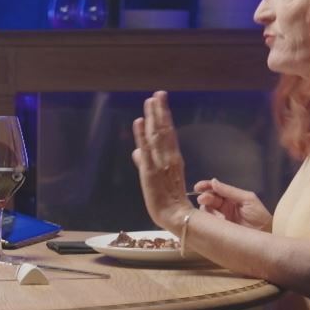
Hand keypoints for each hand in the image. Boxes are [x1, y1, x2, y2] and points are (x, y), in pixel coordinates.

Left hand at [130, 91, 191, 231]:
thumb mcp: (154, 177)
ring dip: (153, 118)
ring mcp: (160, 164)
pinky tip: (139, 122)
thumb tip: (136, 150)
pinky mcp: (150, 172)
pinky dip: (142, 136)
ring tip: (150, 101)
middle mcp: (169, 157)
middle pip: (164, 130)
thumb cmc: (166, 199)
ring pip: (157, 136)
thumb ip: (144, 161)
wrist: (173, 216)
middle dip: (160, 111)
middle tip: (158, 94)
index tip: (160, 99)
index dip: (163, 116)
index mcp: (173, 158)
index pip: (168, 133)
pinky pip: (147, 151)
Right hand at [193, 178, 272, 232]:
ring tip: (220, 217)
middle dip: (205, 198)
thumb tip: (213, 181)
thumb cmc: (260, 216)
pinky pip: (209, 223)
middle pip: (208, 199)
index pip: (215, 189)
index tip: (198, 187)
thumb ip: (230, 191)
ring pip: (207, 211)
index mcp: (231, 197)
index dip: (206, 186)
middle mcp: (223, 206)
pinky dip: (211, 222)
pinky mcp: (218, 229)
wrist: (266, 235)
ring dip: (209, 211)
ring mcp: (220, 218)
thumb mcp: (247, 199)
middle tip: (204, 200)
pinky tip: (219, 223)